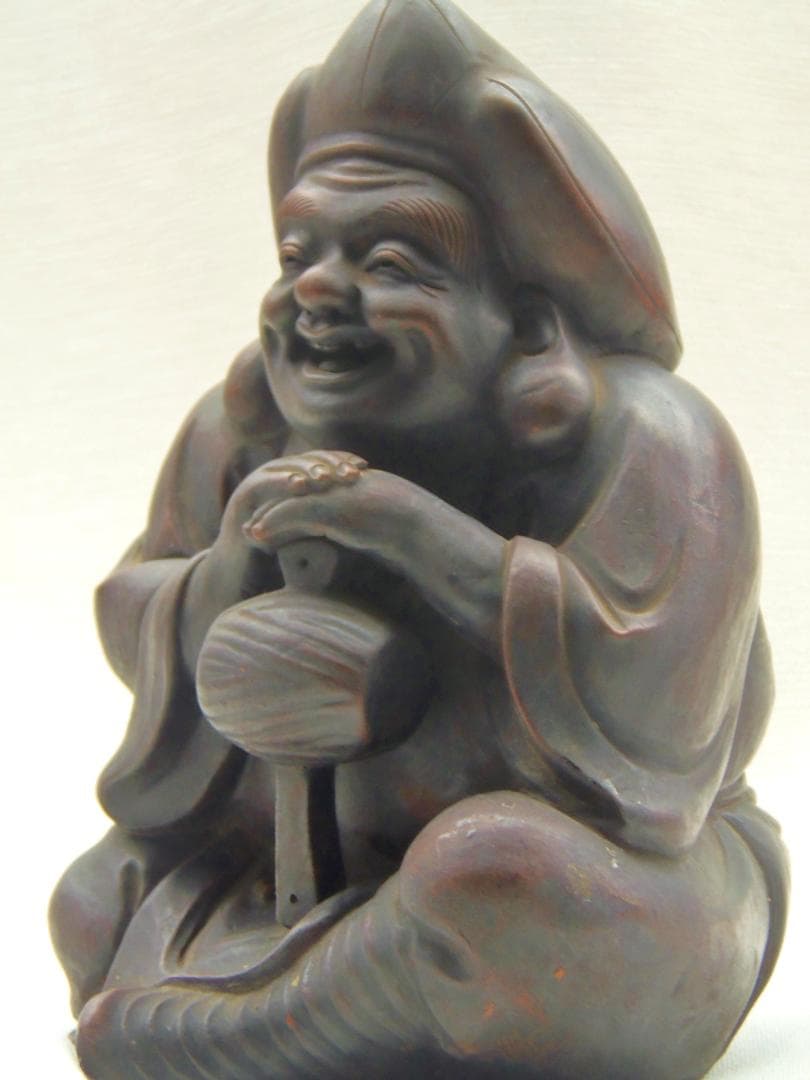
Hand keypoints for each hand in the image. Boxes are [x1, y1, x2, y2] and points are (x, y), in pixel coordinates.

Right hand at [180, 451, 366, 672]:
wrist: (241, 576)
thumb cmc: (283, 558)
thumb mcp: (314, 531)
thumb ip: (333, 518)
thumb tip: (369, 512)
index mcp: (295, 479)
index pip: (323, 461)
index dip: (342, 462)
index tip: (364, 469)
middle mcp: (276, 476)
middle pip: (307, 459)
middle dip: (329, 463)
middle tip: (349, 472)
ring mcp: (257, 485)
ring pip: (286, 468)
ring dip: (308, 469)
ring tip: (327, 477)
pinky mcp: (243, 498)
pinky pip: (263, 483)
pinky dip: (281, 482)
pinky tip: (300, 486)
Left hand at [245, 469, 506, 655]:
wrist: (488, 574)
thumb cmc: (463, 576)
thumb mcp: (422, 563)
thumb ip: (400, 558)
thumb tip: (391, 575)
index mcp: (392, 501)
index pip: (339, 497)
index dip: (305, 509)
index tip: (279, 526)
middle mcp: (383, 490)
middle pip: (320, 489)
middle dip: (284, 505)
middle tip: (253, 524)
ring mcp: (377, 496)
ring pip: (312, 495)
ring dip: (276, 511)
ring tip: (249, 530)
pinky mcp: (371, 511)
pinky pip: (316, 510)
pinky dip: (283, 520)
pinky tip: (261, 535)